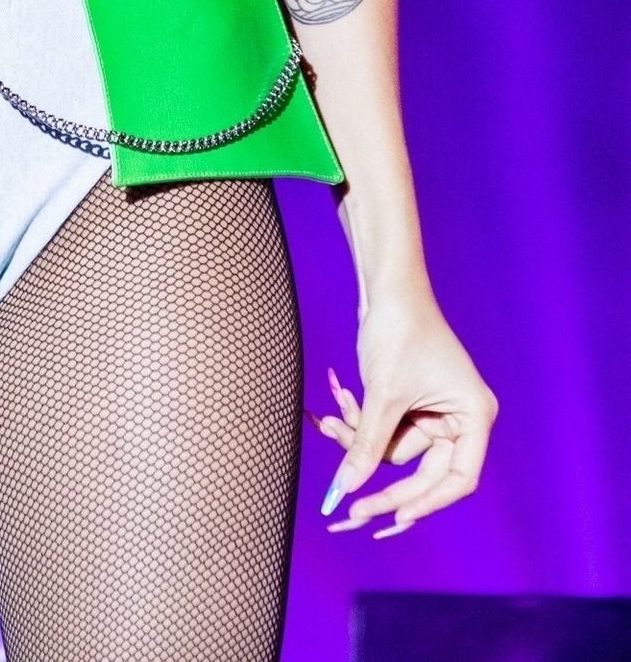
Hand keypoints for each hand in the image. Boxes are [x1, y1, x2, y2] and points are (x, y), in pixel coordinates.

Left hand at [308, 295, 498, 537]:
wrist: (385, 286)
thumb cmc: (398, 331)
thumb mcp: (382, 395)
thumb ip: (368, 446)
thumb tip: (346, 491)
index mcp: (473, 416)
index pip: (458, 480)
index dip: (426, 502)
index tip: (392, 517)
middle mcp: (460, 418)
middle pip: (422, 471)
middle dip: (381, 479)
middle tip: (349, 509)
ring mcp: (435, 410)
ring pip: (395, 449)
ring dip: (361, 439)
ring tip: (330, 421)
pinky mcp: (410, 401)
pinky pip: (385, 429)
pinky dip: (360, 423)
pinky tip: (335, 406)